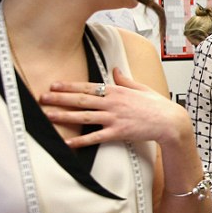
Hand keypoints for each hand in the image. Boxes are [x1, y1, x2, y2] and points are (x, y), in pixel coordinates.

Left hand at [41, 68, 190, 148]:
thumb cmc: (156, 105)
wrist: (169, 121)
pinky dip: (81, 141)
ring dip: (64, 116)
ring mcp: (114, 118)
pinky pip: (95, 137)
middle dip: (60, 98)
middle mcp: (112, 103)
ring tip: (48, 116)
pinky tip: (68, 142)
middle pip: (81, 100)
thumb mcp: (140, 87)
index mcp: (116, 91)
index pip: (88, 86)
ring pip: (84, 116)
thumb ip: (124, 80)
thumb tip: (115, 70)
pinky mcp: (118, 132)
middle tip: (42, 97)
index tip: (54, 85)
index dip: (69, 86)